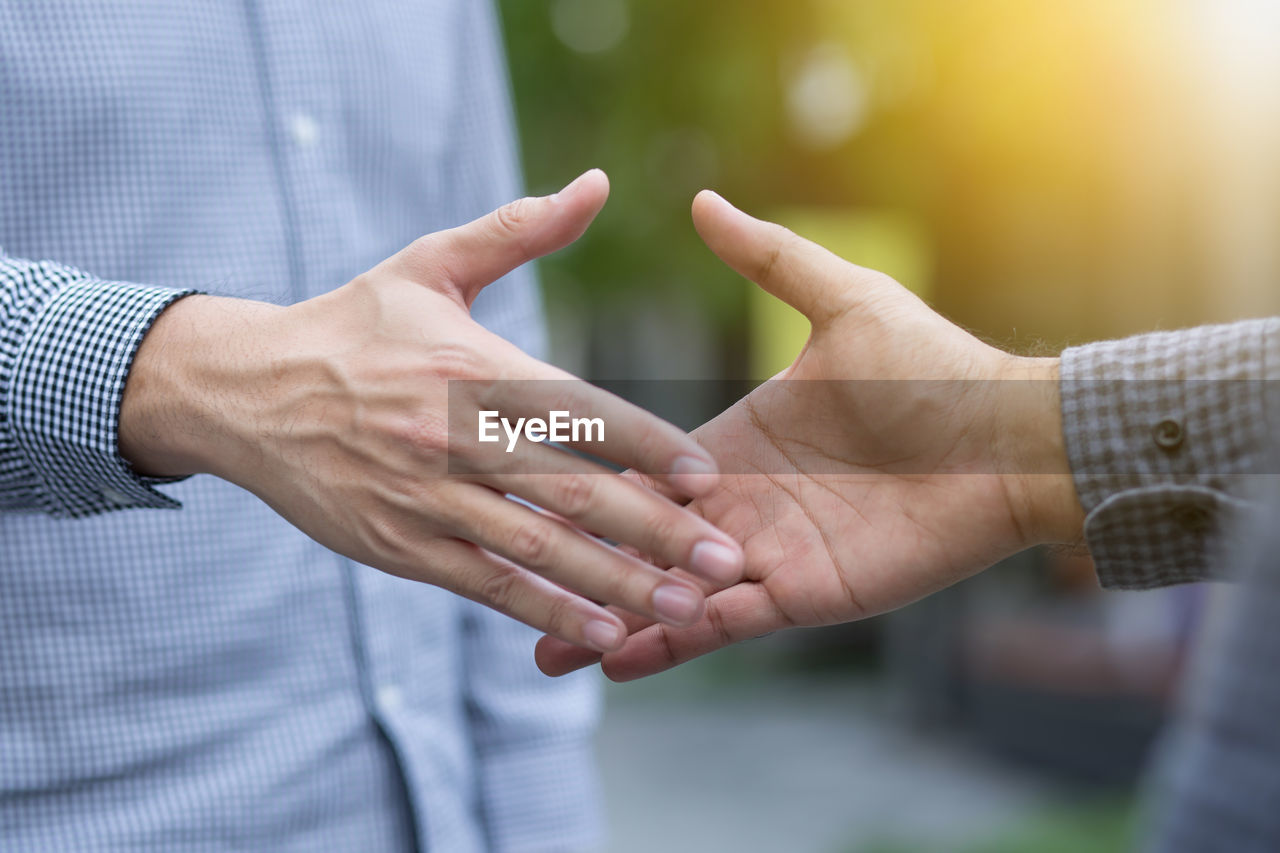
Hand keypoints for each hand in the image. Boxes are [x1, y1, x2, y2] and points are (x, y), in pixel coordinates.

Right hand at [119, 170, 743, 652]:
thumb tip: (599, 183)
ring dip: (615, 585)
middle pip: (573, 490)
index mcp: (473, 364)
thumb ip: (520, 229)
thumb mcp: (432, 265)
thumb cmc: (353, 325)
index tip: (708, 479)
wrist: (245, 391)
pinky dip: (546, 611)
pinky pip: (487, 584)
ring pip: (537, 548)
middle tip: (725, 563)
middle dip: (655, 533)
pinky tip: (603, 637)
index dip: (648, 446)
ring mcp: (426, 497)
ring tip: (684, 612)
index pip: (579, 410)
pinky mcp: (401, 545)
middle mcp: (453, 434)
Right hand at [536, 189, 1084, 678]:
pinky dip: (672, 643)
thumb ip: (767, 258)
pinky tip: (617, 660)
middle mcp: (743, 504)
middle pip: (645, 543)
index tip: (523, 493)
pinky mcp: (802, 594)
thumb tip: (702, 200)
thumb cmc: (933, 367)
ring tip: (543, 650)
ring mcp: (769, 554)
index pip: (646, 470)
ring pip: (673, 592)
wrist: (1007, 436)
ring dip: (612, 618)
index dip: (589, 486)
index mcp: (739, 441)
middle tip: (513, 594)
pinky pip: (725, 623)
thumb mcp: (840, 301)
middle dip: (584, 569)